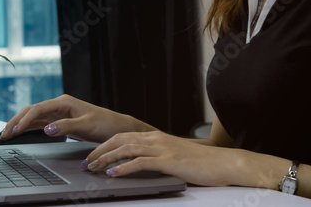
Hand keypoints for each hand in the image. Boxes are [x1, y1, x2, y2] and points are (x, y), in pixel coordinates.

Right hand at [0, 94, 150, 142]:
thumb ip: (66, 126)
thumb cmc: (105, 123)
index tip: (15, 131)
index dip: (24, 120)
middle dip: (16, 122)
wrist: (116, 128)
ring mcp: (58, 113)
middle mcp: (59, 105)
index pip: (38, 109)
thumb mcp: (87, 125)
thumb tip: (46, 129)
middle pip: (31, 111)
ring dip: (20, 125)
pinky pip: (39, 124)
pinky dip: (28, 128)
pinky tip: (19, 133)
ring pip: (33, 117)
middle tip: (4, 134)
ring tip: (6, 135)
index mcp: (64, 102)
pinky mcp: (59, 122)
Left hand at [83, 130, 243, 186]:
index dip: (105, 145)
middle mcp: (155, 139)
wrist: (224, 162)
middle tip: (87, 162)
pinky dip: (123, 168)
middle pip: (120, 140)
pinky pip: (140, 162)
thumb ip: (156, 157)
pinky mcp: (168, 160)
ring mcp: (161, 148)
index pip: (123, 136)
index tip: (93, 154)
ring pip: (126, 149)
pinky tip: (113, 174)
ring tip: (93, 167)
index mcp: (155, 137)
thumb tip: (139, 164)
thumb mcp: (174, 155)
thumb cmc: (201, 162)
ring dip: (106, 159)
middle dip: (100, 150)